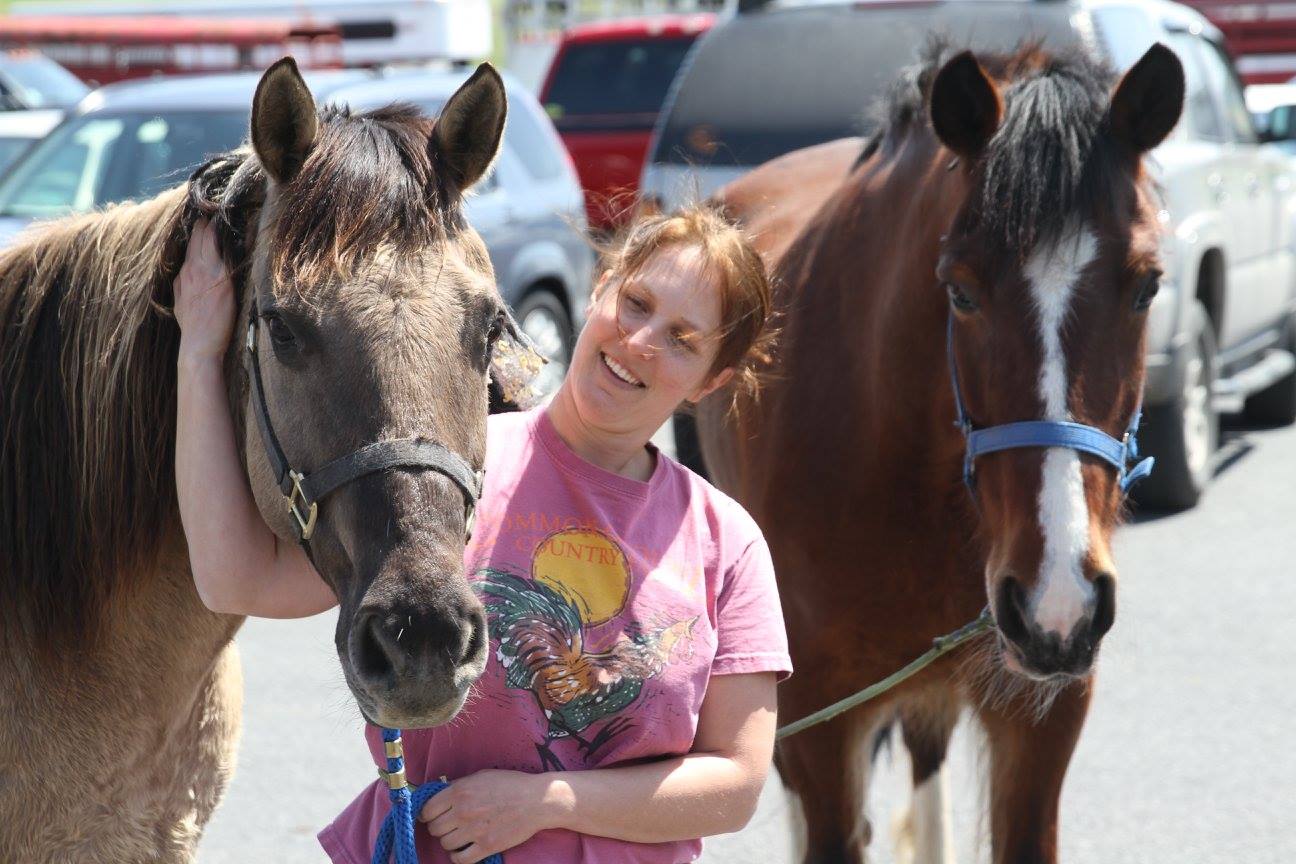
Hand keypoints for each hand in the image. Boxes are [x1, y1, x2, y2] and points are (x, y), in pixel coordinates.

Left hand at [174, 218, 234, 362]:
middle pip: (196, 238)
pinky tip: (198, 264)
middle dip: (204, 226)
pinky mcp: (178, 290)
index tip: (218, 210)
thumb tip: (234, 249)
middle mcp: (192, 269)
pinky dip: (192, 261)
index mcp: (208, 268)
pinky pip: (184, 269)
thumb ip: (230, 268)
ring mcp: (182, 279)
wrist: (199, 346)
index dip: (213, 221)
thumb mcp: (233, 292)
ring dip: (197, 242)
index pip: (208, 234)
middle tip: (211, 214)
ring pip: (188, 252)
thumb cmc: (222, 324)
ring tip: (205, 234)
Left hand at [420, 770, 566, 863]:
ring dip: (450, 841)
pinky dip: (458, 856)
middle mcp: (463, 811)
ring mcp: (474, 830)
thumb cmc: (511, 784)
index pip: (428, 809)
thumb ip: (459, 785)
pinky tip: (463, 850)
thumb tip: (440, 794)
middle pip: (435, 828)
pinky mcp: (486, 846)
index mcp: (460, 791)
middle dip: (440, 827)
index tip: (431, 816)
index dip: (427, 814)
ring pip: (445, 843)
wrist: (537, 800)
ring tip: (459, 836)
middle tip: (449, 825)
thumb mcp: (481, 776)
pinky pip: (460, 859)